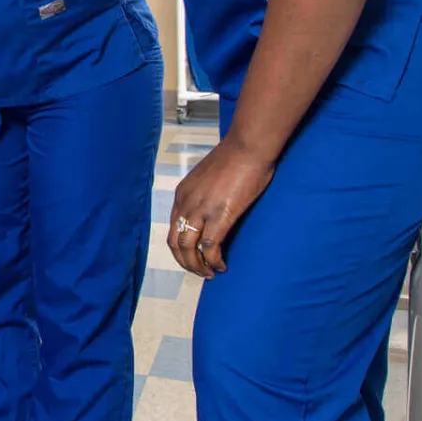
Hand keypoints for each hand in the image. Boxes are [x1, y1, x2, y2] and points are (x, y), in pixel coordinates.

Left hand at [167, 138, 275, 278]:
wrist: (248, 146)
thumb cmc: (236, 157)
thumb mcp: (210, 177)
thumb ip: (205, 193)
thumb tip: (212, 206)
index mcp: (182, 194)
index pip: (173, 228)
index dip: (180, 247)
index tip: (192, 256)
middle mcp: (186, 203)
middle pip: (176, 242)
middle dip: (185, 262)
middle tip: (198, 271)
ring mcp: (201, 210)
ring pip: (189, 249)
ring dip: (197, 266)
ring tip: (209, 274)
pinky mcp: (220, 216)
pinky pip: (210, 246)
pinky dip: (214, 261)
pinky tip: (221, 266)